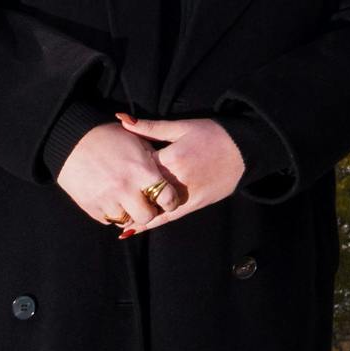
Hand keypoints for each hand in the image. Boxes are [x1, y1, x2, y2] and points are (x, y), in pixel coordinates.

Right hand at [55, 122, 179, 233]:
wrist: (73, 140)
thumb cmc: (110, 137)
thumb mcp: (138, 140)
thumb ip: (155, 158)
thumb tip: (168, 173)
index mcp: (141, 170)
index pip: (167, 197)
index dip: (171, 201)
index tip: (169, 199)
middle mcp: (125, 188)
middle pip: (147, 216)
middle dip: (150, 211)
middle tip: (147, 203)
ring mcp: (106, 199)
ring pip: (126, 221)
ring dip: (129, 212)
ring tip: (128, 200)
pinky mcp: (90, 207)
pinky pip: (107, 220)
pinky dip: (112, 213)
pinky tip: (113, 200)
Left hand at [112, 115, 245, 233]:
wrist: (246, 150)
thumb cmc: (214, 134)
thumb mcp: (183, 127)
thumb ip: (150, 127)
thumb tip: (121, 120)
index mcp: (171, 157)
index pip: (137, 168)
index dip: (123, 169)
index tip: (110, 168)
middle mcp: (176, 180)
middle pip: (141, 191)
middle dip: (123, 194)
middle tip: (103, 195)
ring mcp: (185, 195)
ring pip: (151, 209)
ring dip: (132, 213)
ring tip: (112, 215)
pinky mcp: (193, 205)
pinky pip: (166, 218)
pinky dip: (148, 224)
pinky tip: (131, 230)